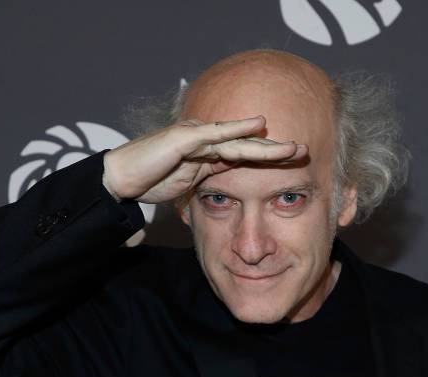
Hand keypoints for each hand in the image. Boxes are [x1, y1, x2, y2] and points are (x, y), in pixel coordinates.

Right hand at [102, 116, 307, 203]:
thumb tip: (224, 202)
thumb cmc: (151, 183)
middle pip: (248, 147)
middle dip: (276, 151)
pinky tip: (258, 124)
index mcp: (209, 157)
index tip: (293, 167)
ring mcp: (196, 137)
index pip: (245, 158)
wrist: (123, 180)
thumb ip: (207, 188)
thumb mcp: (189, 189)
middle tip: (304, 152)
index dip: (269, 161)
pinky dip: (237, 128)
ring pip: (238, 140)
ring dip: (266, 143)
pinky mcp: (184, 137)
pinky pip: (215, 133)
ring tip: (292, 146)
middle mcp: (206, 143)